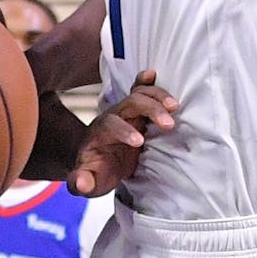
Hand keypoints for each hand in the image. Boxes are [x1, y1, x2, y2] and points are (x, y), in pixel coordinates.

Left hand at [69, 70, 176, 197]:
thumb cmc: (95, 172)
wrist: (95, 159)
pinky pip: (138, 89)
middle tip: (169, 124)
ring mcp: (124, 111)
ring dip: (156, 97)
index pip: (111, 126)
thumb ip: (82, 182)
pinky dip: (146, 81)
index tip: (139, 142)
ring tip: (175, 107)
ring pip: (138, 95)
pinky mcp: (134, 109)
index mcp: (100, 134)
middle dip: (149, 110)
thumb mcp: (87, 182)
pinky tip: (153, 74)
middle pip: (129, 104)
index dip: (124, 131)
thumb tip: (83, 183)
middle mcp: (112, 117)